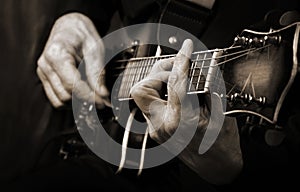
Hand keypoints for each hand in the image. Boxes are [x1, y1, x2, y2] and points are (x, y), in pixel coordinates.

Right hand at [37, 13, 109, 107]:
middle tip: (101, 99)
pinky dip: (70, 101)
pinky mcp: (46, 79)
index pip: (71, 84)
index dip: (89, 96)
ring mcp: (43, 73)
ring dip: (77, 103)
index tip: (103, 102)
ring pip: (59, 101)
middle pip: (65, 95)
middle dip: (85, 100)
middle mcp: (45, 65)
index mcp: (56, 54)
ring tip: (92, 96)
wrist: (70, 27)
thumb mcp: (95, 49)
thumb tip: (102, 94)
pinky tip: (82, 95)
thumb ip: (97, 73)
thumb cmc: (82, 34)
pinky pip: (56, 99)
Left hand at [131, 39, 241, 183]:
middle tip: (178, 66)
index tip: (186, 48)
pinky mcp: (156, 130)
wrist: (217, 168)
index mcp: (181, 122)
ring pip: (142, 96)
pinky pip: (150, 104)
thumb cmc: (222, 146)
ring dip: (157, 81)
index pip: (176, 82)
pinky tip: (175, 91)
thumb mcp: (221, 113)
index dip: (181, 60)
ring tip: (177, 78)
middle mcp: (162, 126)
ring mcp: (156, 129)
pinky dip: (161, 92)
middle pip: (142, 88)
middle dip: (158, 71)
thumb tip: (203, 67)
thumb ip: (209, 89)